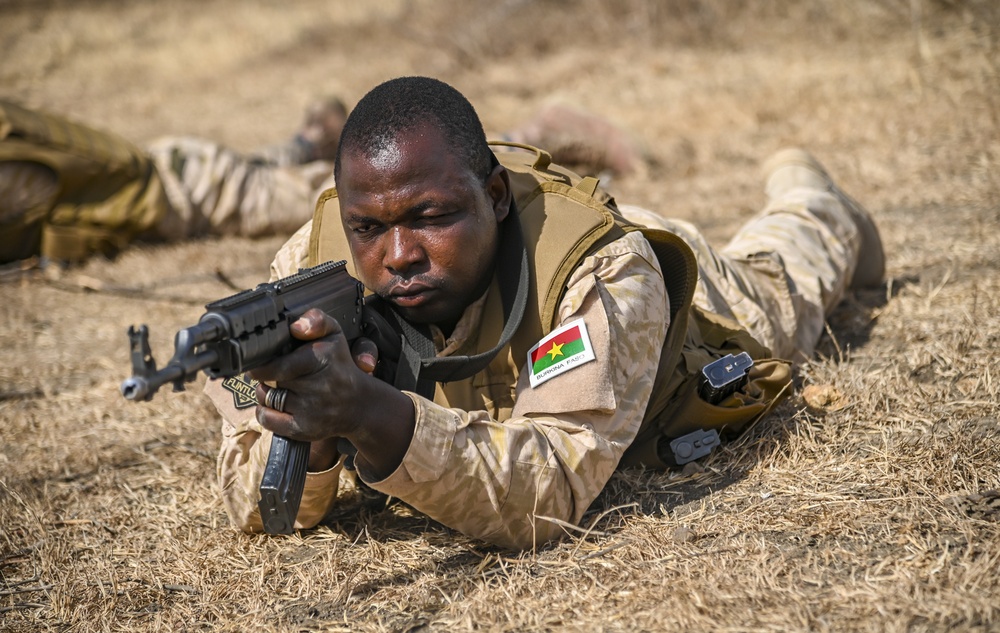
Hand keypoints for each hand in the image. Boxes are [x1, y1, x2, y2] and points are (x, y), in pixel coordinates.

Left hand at [251, 308, 414, 477]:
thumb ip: (316, 320)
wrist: (360, 405)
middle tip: (274, 374)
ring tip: (280, 388)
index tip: (258, 364)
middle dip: (268, 376)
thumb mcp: (334, 335)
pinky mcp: (305, 429)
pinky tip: (277, 406)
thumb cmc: (339, 366)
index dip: (264, 365)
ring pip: (267, 398)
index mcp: (324, 359)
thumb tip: (296, 326)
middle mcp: (320, 386)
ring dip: (266, 393)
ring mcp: (312, 410)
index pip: (279, 365)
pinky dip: (265, 413)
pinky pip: (268, 420)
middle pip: (272, 379)